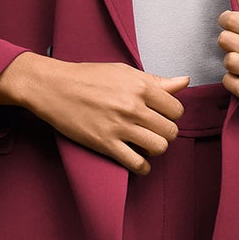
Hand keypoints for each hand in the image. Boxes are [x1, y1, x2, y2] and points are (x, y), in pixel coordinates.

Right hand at [0, 52, 189, 173]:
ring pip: (158, 148)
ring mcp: (119, 127)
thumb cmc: (88, 78)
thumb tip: (185, 81)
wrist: (53, 88)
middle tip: (153, 131)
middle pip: (170, 131)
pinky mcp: (105, 144)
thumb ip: (156, 81)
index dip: (171, 115)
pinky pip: (137, 163)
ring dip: (155, 149)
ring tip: (146, 145)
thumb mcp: (124, 72)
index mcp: (140, 86)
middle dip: (165, 133)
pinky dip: (142, 167)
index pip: (176, 109)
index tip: (161, 116)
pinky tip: (138, 161)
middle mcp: (133, 107)